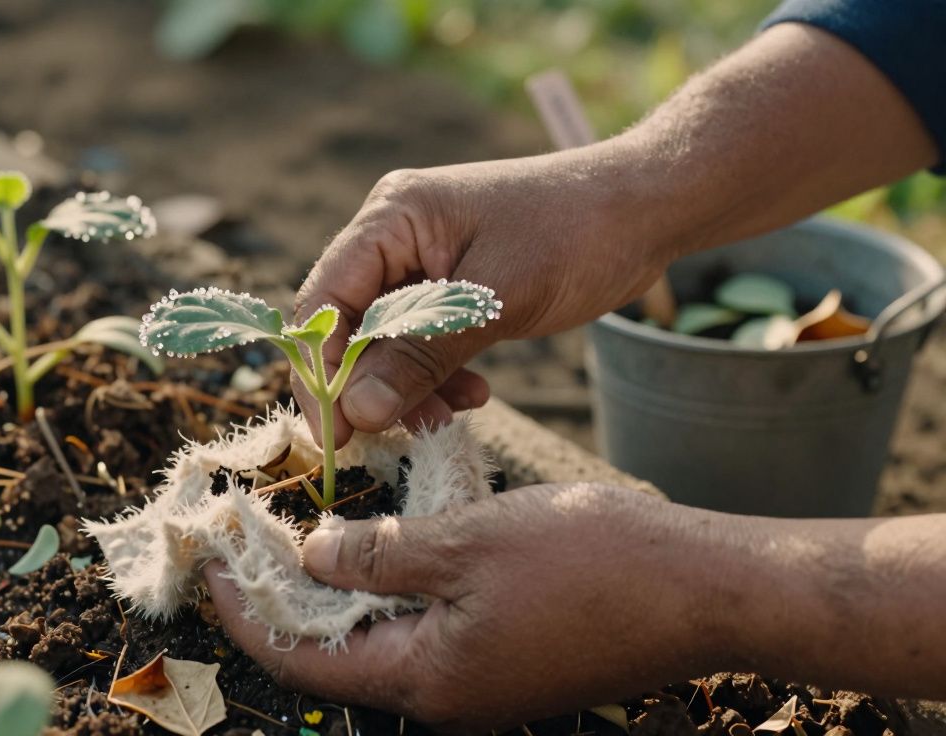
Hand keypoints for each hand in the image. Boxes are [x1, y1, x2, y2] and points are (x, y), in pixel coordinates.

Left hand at [203, 483, 722, 731]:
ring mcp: (483, 683)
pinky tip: (388, 539)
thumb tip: (309, 557)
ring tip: (307, 527)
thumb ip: (377, 555)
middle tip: (252, 535)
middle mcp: (448, 697)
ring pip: (384, 637)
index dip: (247, 612)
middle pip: (338, 653)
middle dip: (288, 596)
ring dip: (342, 587)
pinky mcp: (512, 660)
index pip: (303, 659)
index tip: (210, 564)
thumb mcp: (466, 542)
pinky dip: (395, 587)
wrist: (707, 586)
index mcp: (427, 680)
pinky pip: (430, 627)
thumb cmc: (592, 562)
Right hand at [294, 155, 675, 446]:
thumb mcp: (494, 301)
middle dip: (366, 385)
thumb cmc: (574, 235)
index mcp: (390, 218)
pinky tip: (469, 397)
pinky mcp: (451, 288)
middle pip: (347, 325)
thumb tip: (356, 411)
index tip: (337, 433)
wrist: (645, 209)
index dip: (319, 371)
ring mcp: (422, 262)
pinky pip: (421, 342)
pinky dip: (435, 376)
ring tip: (440, 420)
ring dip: (404, 387)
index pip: (324, 302)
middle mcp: (395, 237)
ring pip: (384, 341)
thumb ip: (420, 355)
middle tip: (389, 437)